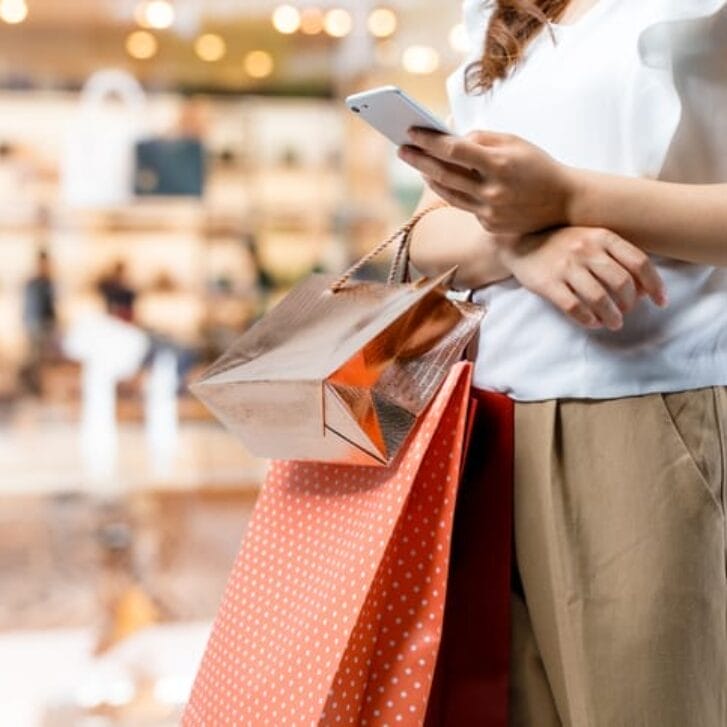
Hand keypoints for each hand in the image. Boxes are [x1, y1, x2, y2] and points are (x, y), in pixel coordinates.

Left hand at [398, 129, 575, 234]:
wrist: (565, 202)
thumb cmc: (538, 166)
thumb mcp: (515, 143)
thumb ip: (482, 139)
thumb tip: (452, 140)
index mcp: (499, 165)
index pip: (454, 151)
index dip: (429, 141)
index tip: (411, 130)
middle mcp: (492, 191)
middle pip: (444, 174)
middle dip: (419, 160)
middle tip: (401, 148)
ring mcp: (490, 212)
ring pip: (448, 193)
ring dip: (428, 178)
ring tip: (417, 163)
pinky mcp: (490, 225)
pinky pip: (464, 205)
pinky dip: (450, 191)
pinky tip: (437, 180)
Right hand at [497, 226, 667, 329]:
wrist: (519, 242)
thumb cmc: (561, 243)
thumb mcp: (590, 238)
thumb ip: (616, 256)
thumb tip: (643, 287)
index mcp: (602, 236)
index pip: (639, 262)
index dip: (654, 285)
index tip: (661, 301)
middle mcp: (586, 250)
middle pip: (621, 283)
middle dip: (630, 304)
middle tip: (627, 312)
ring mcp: (566, 267)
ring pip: (599, 298)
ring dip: (611, 316)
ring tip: (614, 323)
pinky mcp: (548, 284)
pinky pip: (574, 307)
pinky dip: (587, 319)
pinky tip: (592, 322)